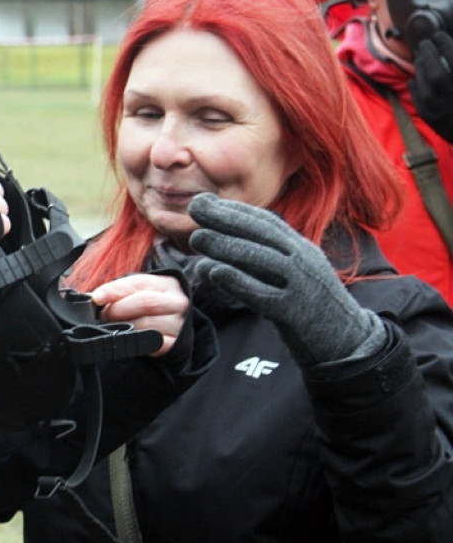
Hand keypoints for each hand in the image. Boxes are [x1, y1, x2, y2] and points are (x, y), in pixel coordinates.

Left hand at [90, 274, 188, 356]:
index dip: (114, 290)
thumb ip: (119, 292)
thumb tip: (92, 298)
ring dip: (124, 328)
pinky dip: (138, 343)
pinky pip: (155, 344)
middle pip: (144, 303)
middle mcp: (176, 302)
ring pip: (147, 325)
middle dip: (117, 310)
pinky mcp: (177, 344)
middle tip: (103, 317)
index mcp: (166, 283)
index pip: (138, 283)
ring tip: (113, 328)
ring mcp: (179, 323)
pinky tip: (129, 341)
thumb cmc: (152, 305)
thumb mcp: (140, 292)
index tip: (96, 298)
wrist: (176, 324)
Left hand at [188, 193, 384, 367]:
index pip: (267, 222)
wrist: (347, 342)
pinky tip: (214, 272)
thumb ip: (268, 257)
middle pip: (262, 233)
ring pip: (261, 259)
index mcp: (302, 250)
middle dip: (226, 217)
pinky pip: (262, 294)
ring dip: (226, 246)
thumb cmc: (309, 306)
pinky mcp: (294, 311)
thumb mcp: (294, 273)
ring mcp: (301, 285)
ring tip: (197, 238)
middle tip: (195, 206)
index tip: (206, 201)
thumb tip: (230, 239)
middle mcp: (303, 261)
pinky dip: (237, 281)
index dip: (235, 210)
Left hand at [409, 31, 452, 142]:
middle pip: (435, 69)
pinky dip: (415, 86)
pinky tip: (415, 78)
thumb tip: (446, 48)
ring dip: (420, 68)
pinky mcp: (429, 116)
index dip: (443, 43)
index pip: (451, 56)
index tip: (438, 35)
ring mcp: (439, 106)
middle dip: (428, 53)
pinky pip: (417, 98)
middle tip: (424, 43)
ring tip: (420, 58)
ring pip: (424, 83)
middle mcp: (450, 93)